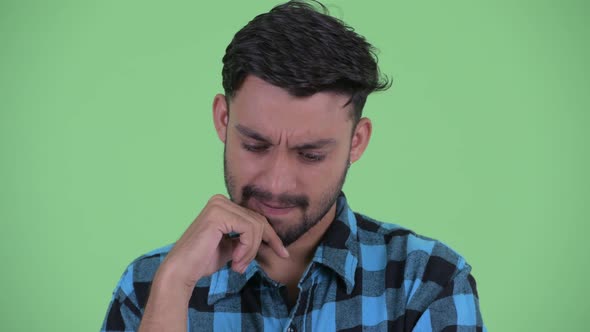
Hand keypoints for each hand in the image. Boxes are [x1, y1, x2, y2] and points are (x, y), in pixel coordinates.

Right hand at [158, 194, 288, 293]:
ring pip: (255, 226)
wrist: (182, 270)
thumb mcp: (232, 246)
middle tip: (243, 266)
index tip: (283, 253)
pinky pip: (248, 230)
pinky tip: (235, 259)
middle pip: (258, 221)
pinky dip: (246, 248)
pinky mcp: (218, 214)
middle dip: (259, 246)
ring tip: (237, 265)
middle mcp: (220, 200)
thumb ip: (246, 239)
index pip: (256, 218)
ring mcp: (219, 205)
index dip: (272, 237)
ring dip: (250, 251)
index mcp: (223, 205)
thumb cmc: (202, 260)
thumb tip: (269, 239)